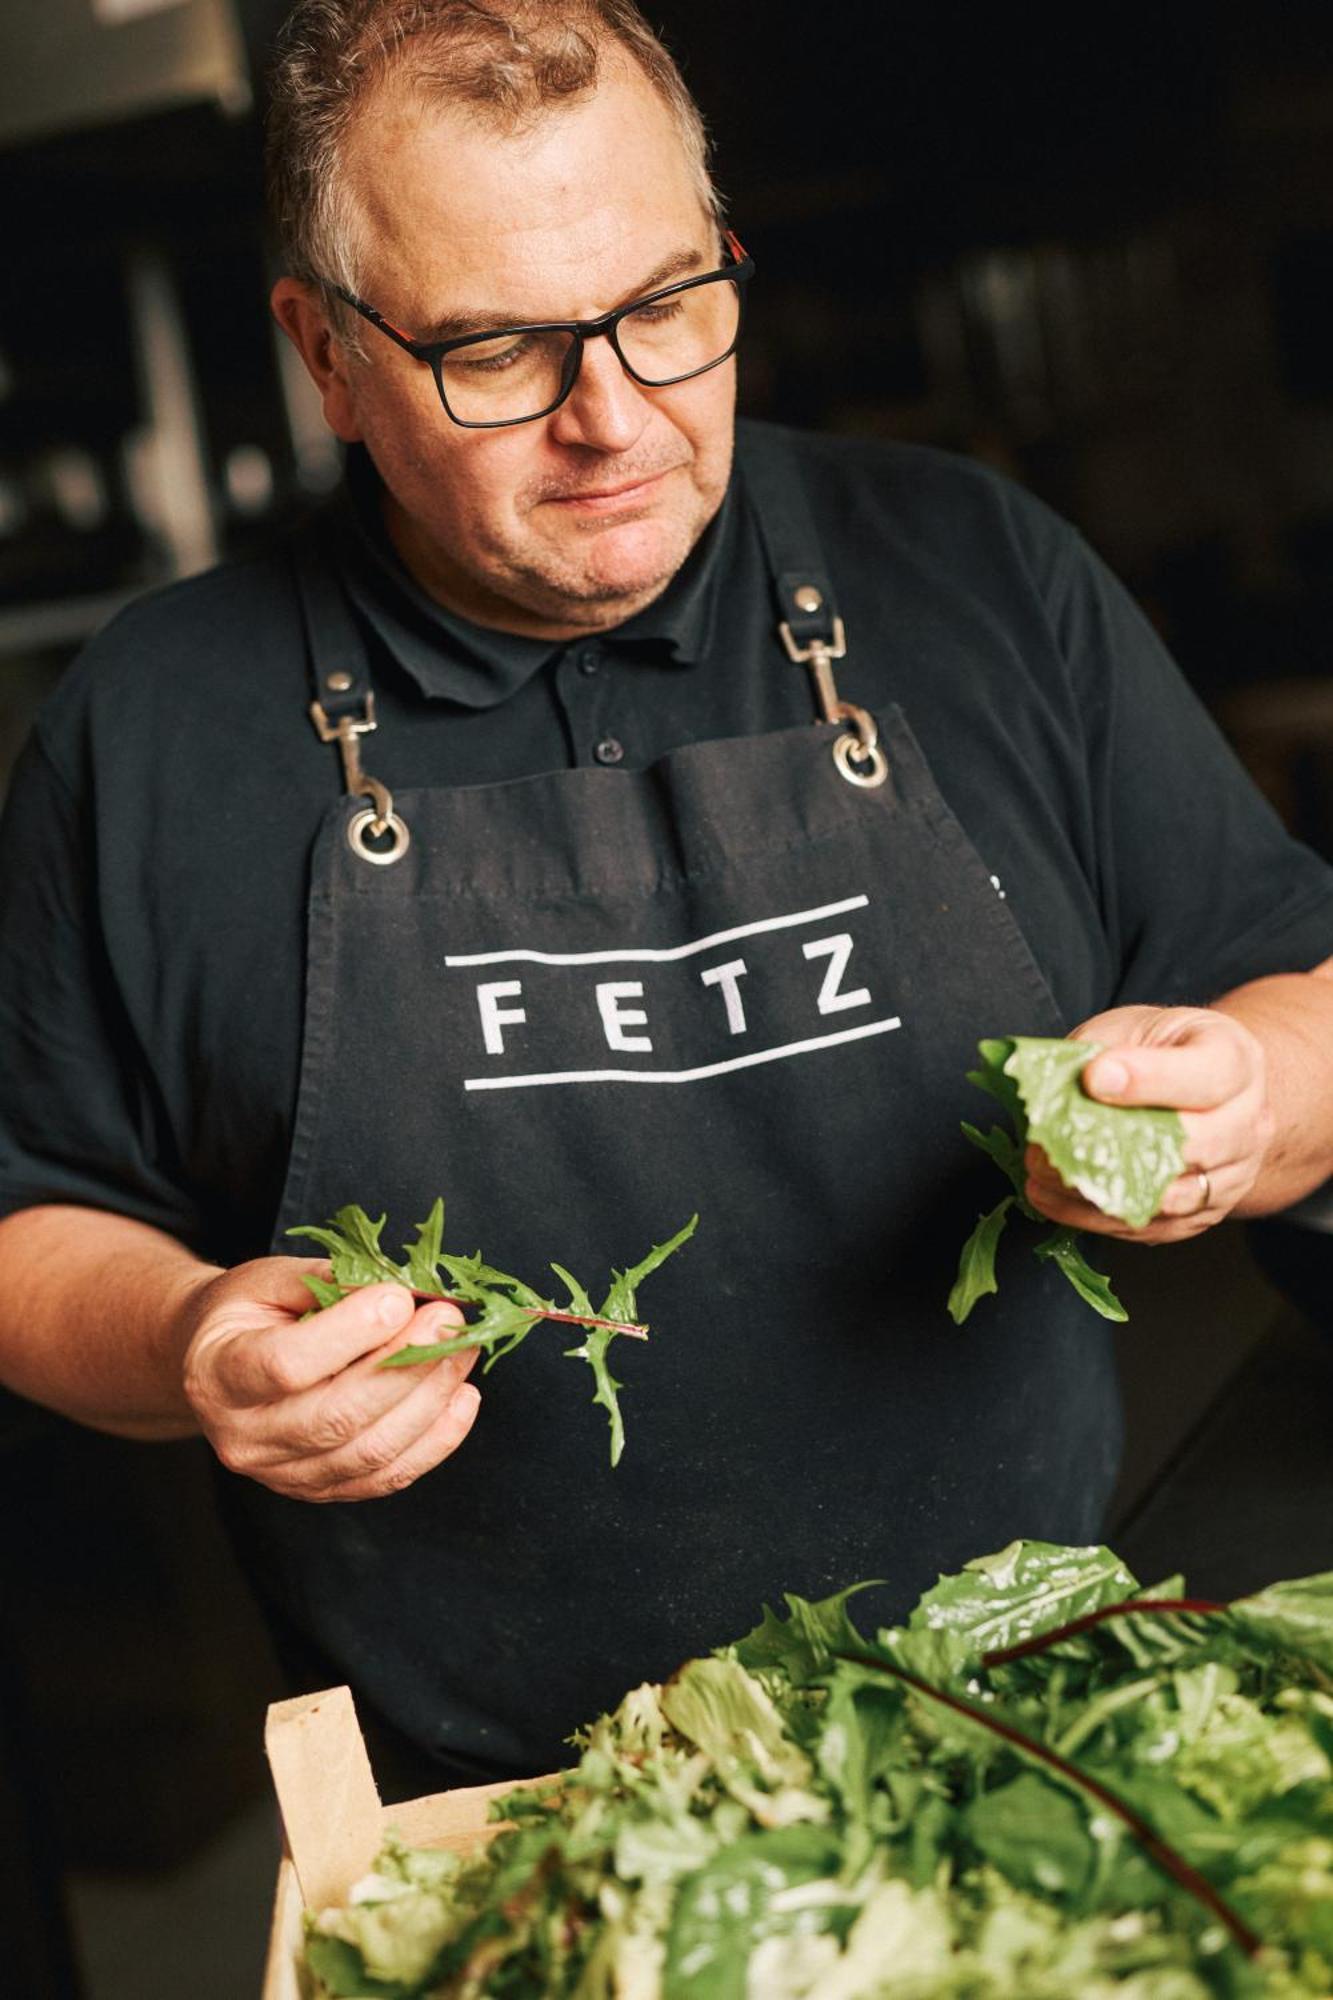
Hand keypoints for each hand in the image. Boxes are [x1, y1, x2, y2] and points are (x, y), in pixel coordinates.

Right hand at [178, 1257, 479, 1500]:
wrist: (216, 1366)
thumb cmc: (245, 1315)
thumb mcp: (266, 1280)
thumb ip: (325, 1279)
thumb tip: (398, 1287)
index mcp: (218, 1374)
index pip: (285, 1365)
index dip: (349, 1333)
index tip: (398, 1298)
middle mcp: (244, 1438)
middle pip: (337, 1416)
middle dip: (405, 1365)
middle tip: (448, 1319)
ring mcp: (282, 1474)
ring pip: (370, 1452)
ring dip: (430, 1400)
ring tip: (462, 1351)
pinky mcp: (320, 1490)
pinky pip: (386, 1477)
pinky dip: (434, 1440)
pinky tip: (461, 1399)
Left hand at [1024, 1004, 1273, 1241]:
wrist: (1214, 1092)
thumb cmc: (1166, 1051)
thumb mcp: (1135, 1027)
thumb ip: (1100, 1049)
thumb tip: (1051, 1088)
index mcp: (1236, 1061)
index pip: (1205, 1075)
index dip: (1149, 1079)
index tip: (1094, 1078)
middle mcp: (1247, 1122)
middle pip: (1197, 1144)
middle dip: (1117, 1144)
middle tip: (1048, 1140)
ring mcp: (1233, 1175)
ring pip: (1172, 1197)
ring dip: (1100, 1190)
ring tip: (1043, 1175)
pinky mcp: (1204, 1214)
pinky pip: (1153, 1228)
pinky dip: (1098, 1218)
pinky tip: (1054, 1199)